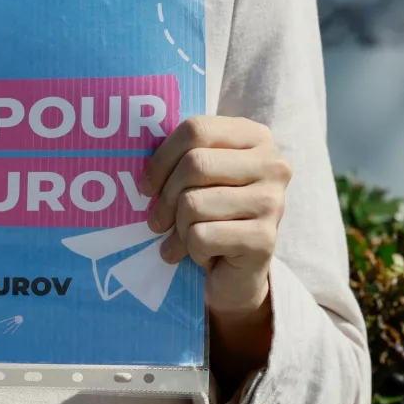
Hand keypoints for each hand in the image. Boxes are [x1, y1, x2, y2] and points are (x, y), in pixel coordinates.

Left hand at [138, 116, 292, 391]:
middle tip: (157, 221)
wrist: (236, 273)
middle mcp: (272, 164)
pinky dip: (191, 249)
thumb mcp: (196, 180)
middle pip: (194, 165)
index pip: (195, 130)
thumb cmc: (210, 217)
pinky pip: (201, 236)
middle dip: (165, 198)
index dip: (161, 159)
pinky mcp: (264, 239)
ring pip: (193, 204)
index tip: (146, 186)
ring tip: (185, 238)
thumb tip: (130, 153)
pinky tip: (200, 255)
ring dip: (179, 228)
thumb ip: (179, 159)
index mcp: (254, 138)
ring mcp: (272, 202)